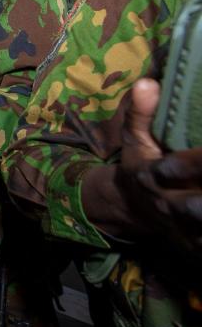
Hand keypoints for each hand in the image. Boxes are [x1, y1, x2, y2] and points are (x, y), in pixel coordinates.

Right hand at [108, 79, 201, 246]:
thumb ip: (141, 113)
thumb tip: (148, 83)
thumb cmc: (141, 166)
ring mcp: (184, 227)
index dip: (199, 162)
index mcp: (155, 177)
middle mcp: (171, 204)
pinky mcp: (195, 243)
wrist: (132, 207)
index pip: (187, 166)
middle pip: (198, 205)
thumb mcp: (134, 139)